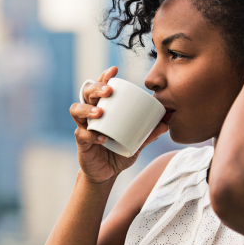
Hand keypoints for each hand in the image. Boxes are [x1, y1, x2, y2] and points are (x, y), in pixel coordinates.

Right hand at [69, 66, 168, 184]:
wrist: (106, 174)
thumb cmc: (119, 152)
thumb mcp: (136, 142)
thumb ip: (148, 134)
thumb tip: (166, 123)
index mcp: (103, 108)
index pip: (100, 87)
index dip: (104, 76)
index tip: (114, 69)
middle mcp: (90, 114)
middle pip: (86, 93)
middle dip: (96, 88)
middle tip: (108, 91)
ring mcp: (84, 126)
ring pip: (77, 110)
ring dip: (87, 109)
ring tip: (100, 113)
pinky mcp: (81, 142)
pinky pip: (81, 134)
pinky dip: (91, 135)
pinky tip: (101, 138)